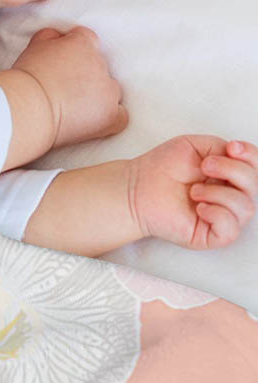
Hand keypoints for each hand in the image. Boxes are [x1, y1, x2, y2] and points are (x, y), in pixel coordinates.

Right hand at [13, 26, 127, 148]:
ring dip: (97, 96)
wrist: (27, 107)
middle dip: (84, 75)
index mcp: (83, 44)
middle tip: (62, 88)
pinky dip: (110, 118)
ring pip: (110, 90)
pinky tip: (94, 122)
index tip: (63, 63)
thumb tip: (58, 37)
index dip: (74, 52)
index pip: (87, 40)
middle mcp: (100, 64)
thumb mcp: (34, 47)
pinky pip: (120, 115)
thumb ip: (50, 37)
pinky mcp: (110, 116)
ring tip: (74, 107)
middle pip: (99, 66)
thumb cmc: (26, 79)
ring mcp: (108, 91)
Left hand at [128, 136, 256, 248]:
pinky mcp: (210, 235)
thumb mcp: (195, 146)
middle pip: (255, 186)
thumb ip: (222, 147)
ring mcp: (222, 217)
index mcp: (229, 176)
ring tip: (193, 190)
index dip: (252, 156)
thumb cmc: (162, 168)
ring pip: (246, 208)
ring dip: (218, 193)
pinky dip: (217, 214)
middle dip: (233, 170)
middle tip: (204, 166)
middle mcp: (230, 197)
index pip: (256, 168)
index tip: (231, 147)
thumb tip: (239, 155)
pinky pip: (231, 229)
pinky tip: (198, 207)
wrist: (136, 187)